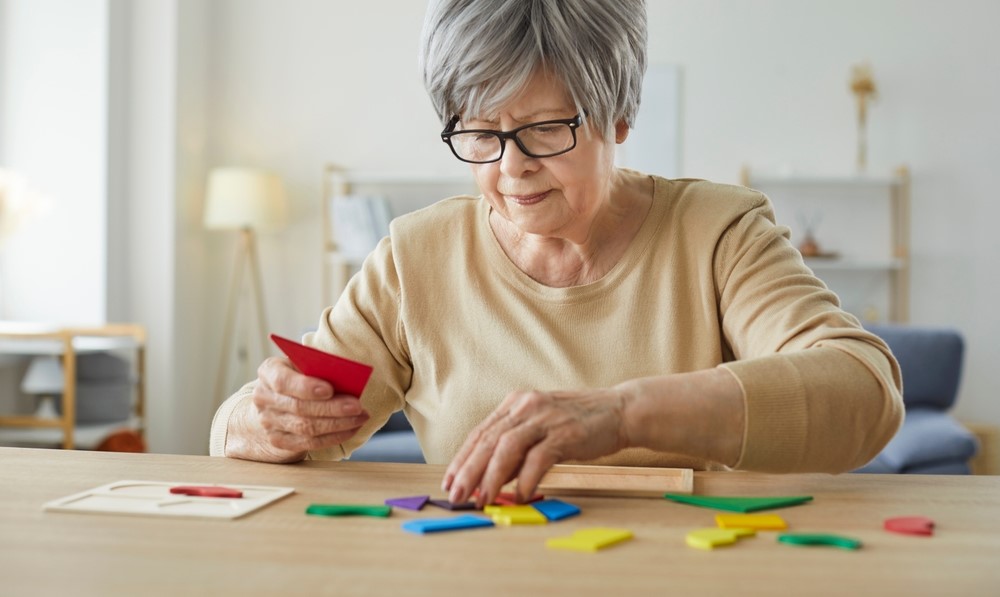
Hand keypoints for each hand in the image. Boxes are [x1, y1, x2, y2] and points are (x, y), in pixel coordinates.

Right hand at [251, 356, 369, 458]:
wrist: (275, 402)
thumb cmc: (298, 376)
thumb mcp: (303, 364)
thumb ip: (318, 368)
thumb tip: (345, 378)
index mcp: (268, 372)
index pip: (283, 381)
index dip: (306, 387)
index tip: (329, 390)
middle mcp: (264, 398)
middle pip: (299, 407)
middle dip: (332, 408)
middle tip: (357, 406)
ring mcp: (269, 422)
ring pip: (306, 428)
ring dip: (338, 424)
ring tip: (361, 417)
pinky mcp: (279, 441)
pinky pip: (310, 443)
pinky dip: (334, 437)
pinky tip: (352, 428)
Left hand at [442, 388, 629, 507]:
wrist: (619, 410)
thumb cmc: (578, 423)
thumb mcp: (540, 430)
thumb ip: (517, 451)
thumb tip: (491, 480)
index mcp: (516, 404)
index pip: (480, 433)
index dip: (462, 459)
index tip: (450, 482)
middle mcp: (526, 406)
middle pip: (488, 441)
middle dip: (469, 471)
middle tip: (457, 496)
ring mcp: (545, 418)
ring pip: (507, 448)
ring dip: (492, 477)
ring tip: (483, 499)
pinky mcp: (566, 432)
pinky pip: (539, 458)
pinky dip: (527, 479)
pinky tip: (521, 496)